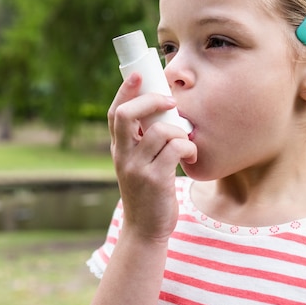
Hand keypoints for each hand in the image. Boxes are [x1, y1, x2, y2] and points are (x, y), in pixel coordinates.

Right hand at [108, 73, 196, 241]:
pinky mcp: (156, 180)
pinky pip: (175, 149)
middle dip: (151, 100)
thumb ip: (143, 142)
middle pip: (127, 115)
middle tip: (171, 102)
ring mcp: (137, 168)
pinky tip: (191, 155)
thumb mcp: (138, 165)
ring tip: (186, 140)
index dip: (125, 91)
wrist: (145, 230)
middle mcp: (123, 156)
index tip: (138, 74)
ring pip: (160, 131)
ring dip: (180, 130)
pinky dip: (188, 148)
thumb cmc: (148, 192)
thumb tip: (165, 112)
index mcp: (119, 149)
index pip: (115, 113)